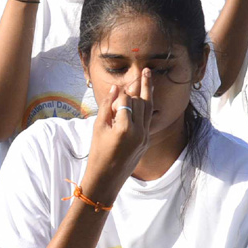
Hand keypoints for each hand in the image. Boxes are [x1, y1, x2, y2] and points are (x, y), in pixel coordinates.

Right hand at [81, 71, 152, 204]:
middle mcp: (139, 132)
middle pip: (143, 102)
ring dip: (148, 94)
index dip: (123, 92)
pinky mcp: (146, 141)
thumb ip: (107, 105)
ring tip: (148, 79)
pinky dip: (146, 107)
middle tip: (146, 70)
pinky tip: (145, 99)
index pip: (127, 101)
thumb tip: (115, 87)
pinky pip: (148, 119)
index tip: (123, 81)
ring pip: (149, 110)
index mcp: (125, 128)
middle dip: (143, 86)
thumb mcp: (98, 127)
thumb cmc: (98, 152)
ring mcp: (145, 137)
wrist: (107, 177)